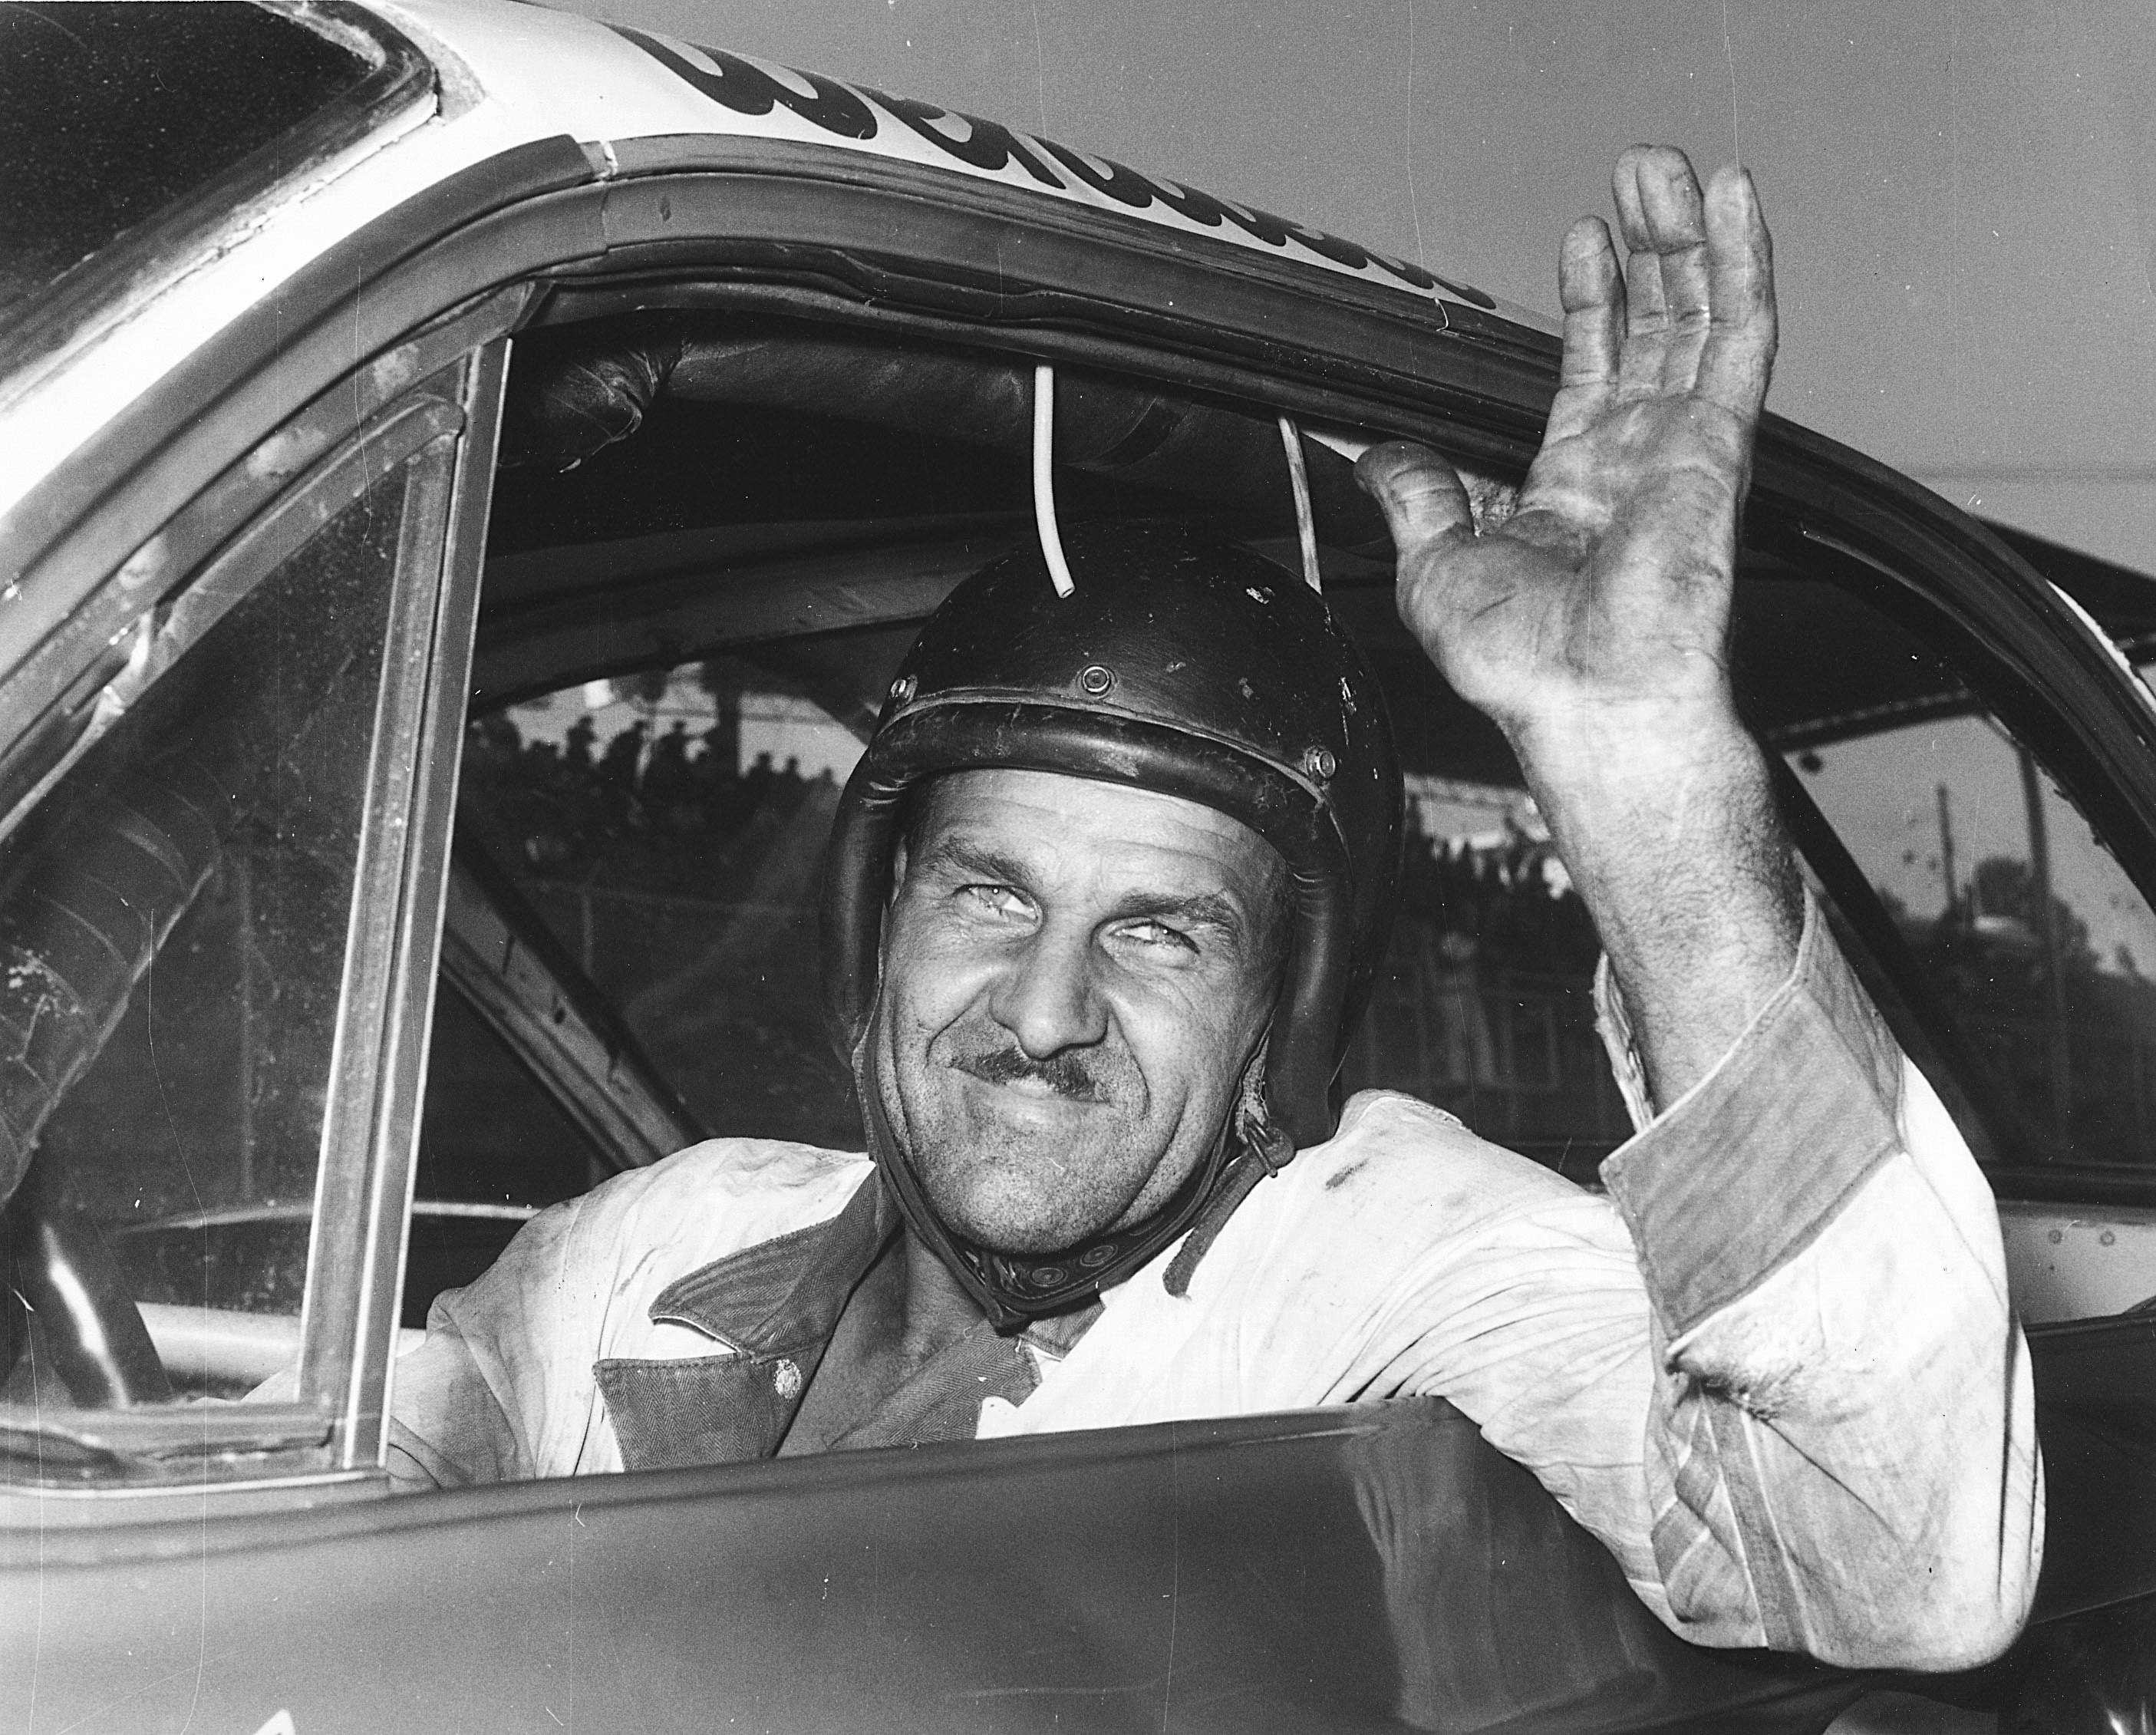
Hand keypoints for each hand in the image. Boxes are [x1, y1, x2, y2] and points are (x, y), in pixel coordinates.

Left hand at [1358, 146, 1774, 772]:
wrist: (1585, 704)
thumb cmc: (1522, 667)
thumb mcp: (1432, 566)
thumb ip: (1414, 495)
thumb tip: (1370, 451)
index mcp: (1573, 490)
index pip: (1591, 370)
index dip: (1591, 301)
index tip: (1581, 240)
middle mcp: (1633, 463)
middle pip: (1650, 328)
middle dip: (1646, 246)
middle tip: (1638, 174)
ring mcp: (1681, 448)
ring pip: (1696, 317)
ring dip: (1687, 236)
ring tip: (1669, 165)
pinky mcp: (1717, 443)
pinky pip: (1739, 339)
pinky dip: (1742, 266)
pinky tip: (1734, 204)